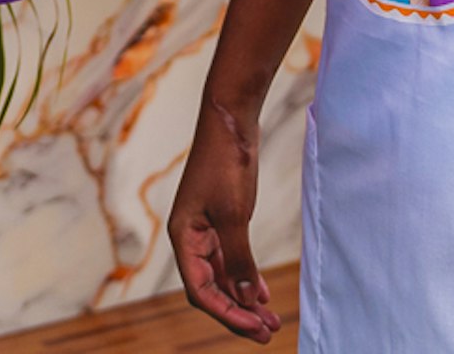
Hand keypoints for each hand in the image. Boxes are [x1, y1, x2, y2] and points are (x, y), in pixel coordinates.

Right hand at [166, 97, 280, 342]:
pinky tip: (261, 293)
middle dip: (237, 313)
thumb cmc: (226, 162)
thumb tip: (244, 298)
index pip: (200, 290)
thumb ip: (238, 257)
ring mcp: (206, 229)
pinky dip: (246, 277)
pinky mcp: (223, 219)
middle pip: (211, 288)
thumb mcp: (234, 213)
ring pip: (223, 276)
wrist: (230, 120)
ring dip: (243, 299)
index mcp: (184, 237)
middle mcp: (191, 238)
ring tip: (269, 320)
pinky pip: (231, 259)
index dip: (227, 313)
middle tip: (267, 332)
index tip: (255, 328)